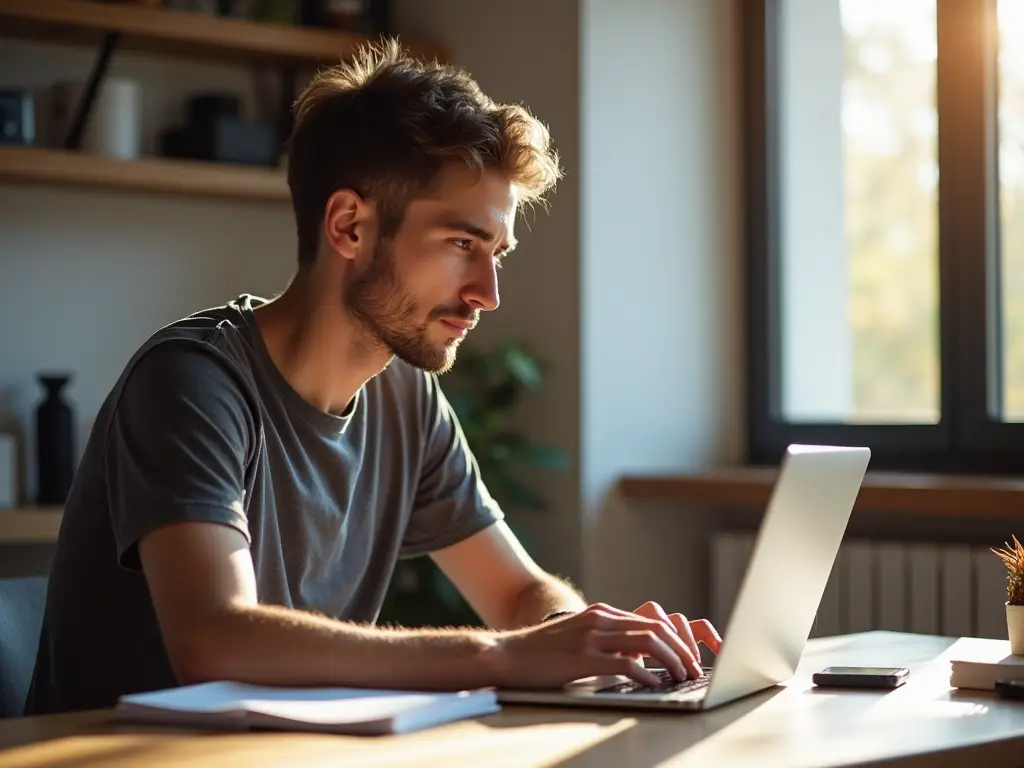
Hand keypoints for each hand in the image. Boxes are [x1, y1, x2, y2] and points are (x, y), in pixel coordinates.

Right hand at [492, 603, 715, 689]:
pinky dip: (646, 674)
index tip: (687, 657)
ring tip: (681, 676)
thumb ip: (606, 641)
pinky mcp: (583, 657)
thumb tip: (637, 660)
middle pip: (656, 628)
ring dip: (671, 660)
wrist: (507, 654)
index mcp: (602, 613)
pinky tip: (653, 684)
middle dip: (681, 649)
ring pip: (647, 642)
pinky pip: (625, 663)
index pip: (651, 621)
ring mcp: (592, 636)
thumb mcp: (579, 637)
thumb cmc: (542, 652)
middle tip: (693, 668)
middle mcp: (600, 619)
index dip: (675, 639)